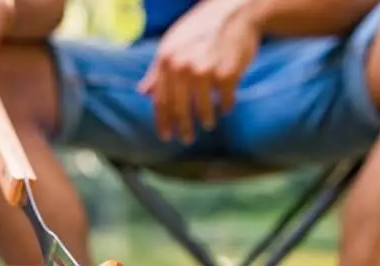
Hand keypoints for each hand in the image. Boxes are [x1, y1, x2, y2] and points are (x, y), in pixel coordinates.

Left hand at [138, 0, 260, 143]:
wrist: (235, 11)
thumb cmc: (202, 28)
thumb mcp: (173, 43)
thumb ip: (158, 69)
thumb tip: (144, 92)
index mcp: (166, 60)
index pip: (160, 100)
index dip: (163, 122)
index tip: (165, 136)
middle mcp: (182, 66)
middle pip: (179, 109)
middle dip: (183, 128)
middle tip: (186, 139)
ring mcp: (205, 71)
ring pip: (203, 109)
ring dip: (205, 120)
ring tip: (208, 124)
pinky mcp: (227, 74)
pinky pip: (225, 101)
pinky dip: (226, 107)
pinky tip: (226, 108)